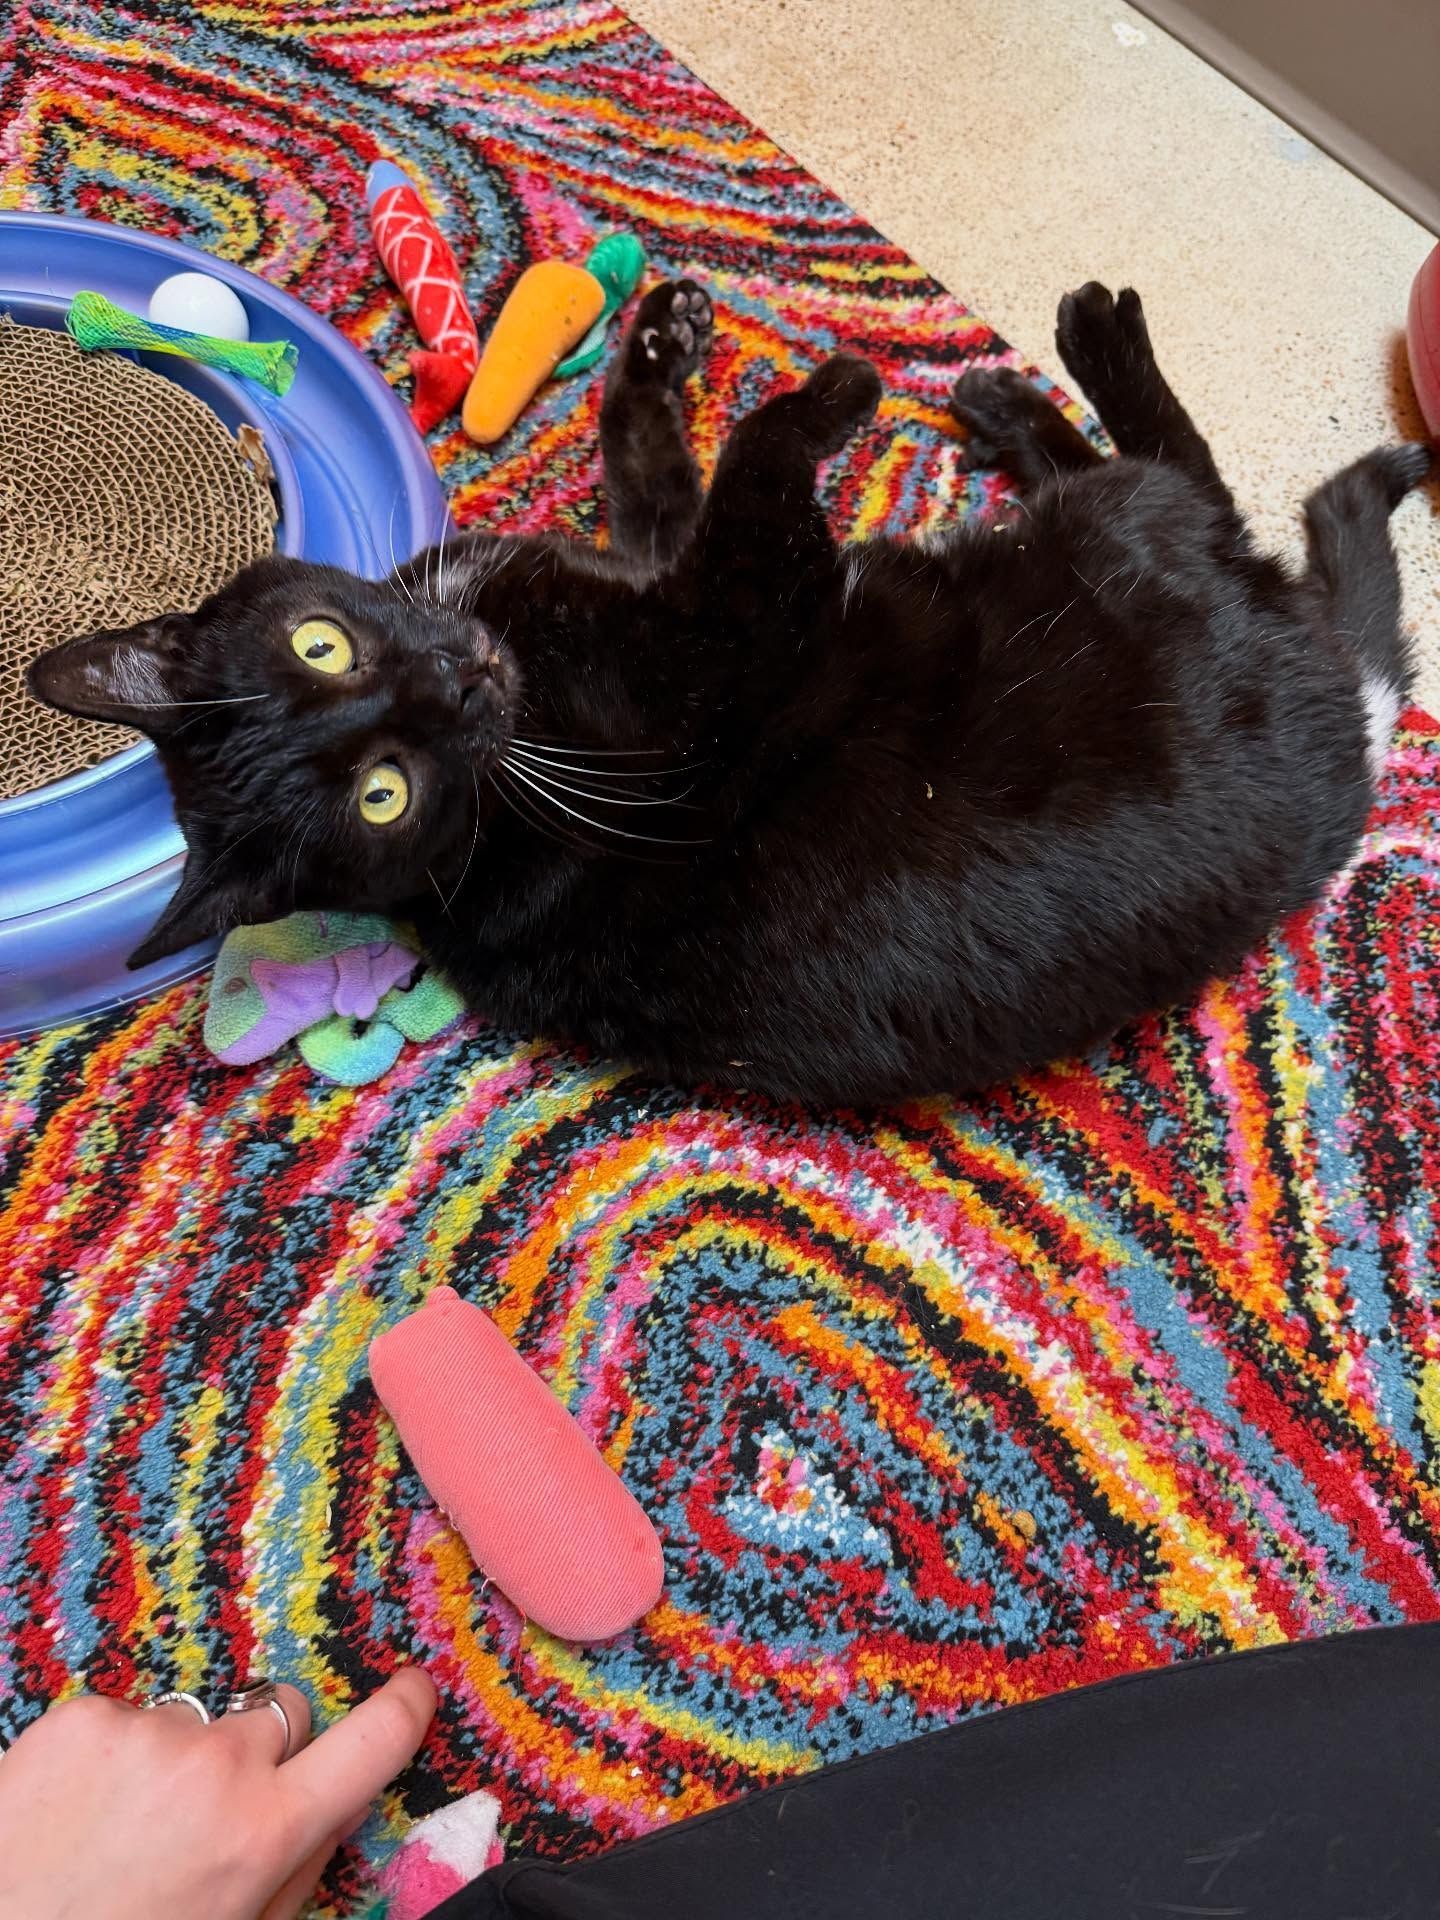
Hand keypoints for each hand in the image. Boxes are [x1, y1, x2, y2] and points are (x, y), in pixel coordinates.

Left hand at [0, 1667, 436, 1919]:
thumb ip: (296, 1868)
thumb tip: (336, 1805)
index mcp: (265, 1831)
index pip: (374, 1741)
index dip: (405, 1708)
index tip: (414, 1689)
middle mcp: (216, 1766)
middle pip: (281, 1712)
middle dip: (263, 1750)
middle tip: (211, 1810)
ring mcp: (146, 1731)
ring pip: (196, 1717)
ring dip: (175, 1756)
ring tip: (120, 1824)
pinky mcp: (80, 1717)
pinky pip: (125, 1715)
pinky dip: (109, 1754)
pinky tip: (75, 1810)